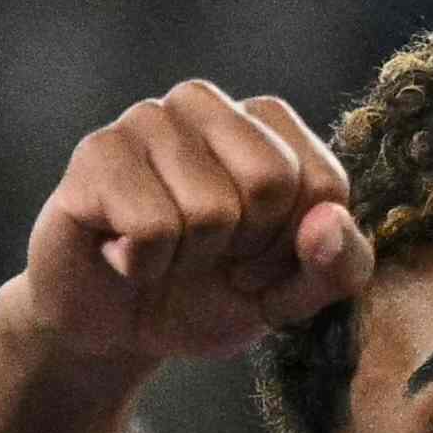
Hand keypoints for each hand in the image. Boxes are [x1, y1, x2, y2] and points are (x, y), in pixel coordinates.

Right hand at [3, 82, 362, 375]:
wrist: (110, 329)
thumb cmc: (202, 297)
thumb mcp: (284, 298)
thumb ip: (335, 269)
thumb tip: (329, 221)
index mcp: (264, 121)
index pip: (322, 183)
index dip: (291, 250)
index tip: (255, 263)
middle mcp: (204, 103)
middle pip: (270, 183)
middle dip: (245, 251)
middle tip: (208, 260)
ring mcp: (146, 120)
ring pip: (209, 210)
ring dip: (188, 261)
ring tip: (163, 253)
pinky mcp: (97, 153)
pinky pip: (152, 227)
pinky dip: (143, 265)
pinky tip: (123, 254)